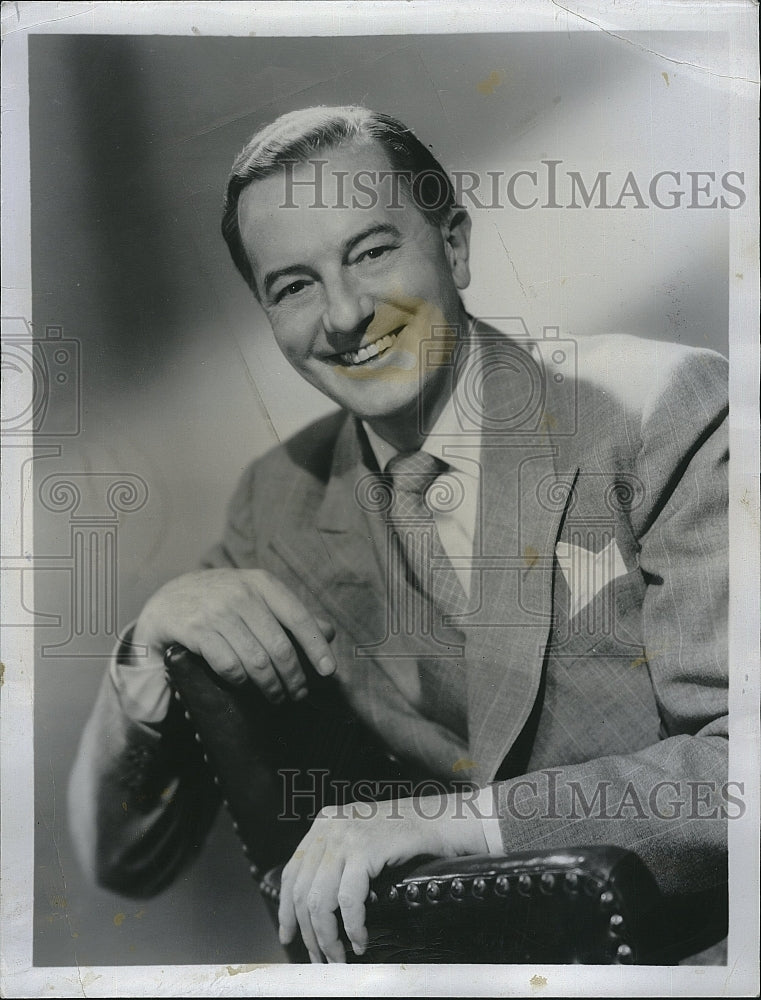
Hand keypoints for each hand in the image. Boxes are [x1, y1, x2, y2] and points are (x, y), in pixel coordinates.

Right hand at [133, 568, 335, 701]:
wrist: (167, 601)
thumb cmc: (222, 602)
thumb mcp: (255, 597)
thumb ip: (290, 614)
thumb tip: (329, 633)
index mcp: (261, 582)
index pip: (298, 616)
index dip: (316, 646)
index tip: (329, 671)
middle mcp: (240, 592)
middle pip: (279, 646)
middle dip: (293, 676)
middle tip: (298, 694)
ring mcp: (215, 611)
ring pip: (255, 660)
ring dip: (270, 686)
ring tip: (277, 696)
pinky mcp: (194, 630)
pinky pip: (228, 666)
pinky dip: (240, 681)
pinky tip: (245, 686)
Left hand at [278, 791, 487, 962]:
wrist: (446, 820)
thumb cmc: (409, 835)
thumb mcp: (363, 838)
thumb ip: (338, 858)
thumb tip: (315, 904)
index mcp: (325, 822)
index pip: (292, 871)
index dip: (287, 908)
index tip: (289, 935)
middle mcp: (329, 826)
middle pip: (302, 890)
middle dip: (309, 931)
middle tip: (320, 957)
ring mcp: (346, 835)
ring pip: (320, 899)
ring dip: (328, 937)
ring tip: (339, 957)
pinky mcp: (365, 848)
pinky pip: (348, 900)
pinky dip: (352, 927)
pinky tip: (360, 940)